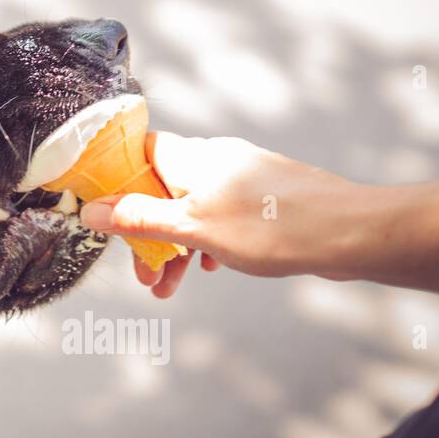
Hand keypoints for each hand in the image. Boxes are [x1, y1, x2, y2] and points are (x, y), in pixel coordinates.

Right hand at [78, 132, 354, 297]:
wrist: (348, 232)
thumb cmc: (271, 226)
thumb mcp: (192, 229)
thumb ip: (139, 219)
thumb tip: (90, 211)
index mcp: (191, 157)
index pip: (137, 151)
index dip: (116, 179)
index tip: (104, 213)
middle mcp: (214, 158)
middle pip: (162, 187)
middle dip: (147, 232)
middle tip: (144, 273)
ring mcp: (241, 175)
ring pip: (191, 205)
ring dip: (176, 243)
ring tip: (170, 285)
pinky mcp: (264, 194)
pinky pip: (220, 212)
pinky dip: (208, 239)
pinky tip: (214, 266)